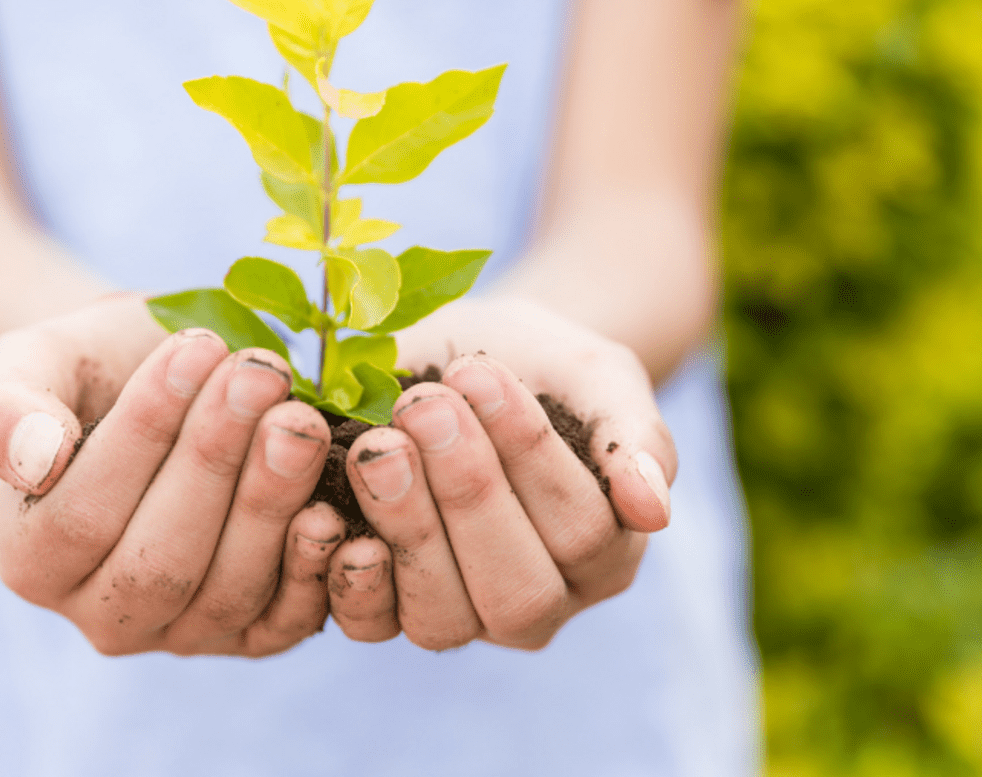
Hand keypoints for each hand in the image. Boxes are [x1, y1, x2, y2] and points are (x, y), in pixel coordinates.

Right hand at [0, 295, 345, 656]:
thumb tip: (32, 458)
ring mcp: (183, 632)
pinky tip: (331, 500)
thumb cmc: (94, 369)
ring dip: (270, 500)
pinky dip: (313, 567)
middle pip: (159, 563)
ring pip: (227, 590)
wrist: (169, 381)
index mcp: (32, 559)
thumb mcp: (32, 363)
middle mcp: (102, 615)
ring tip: (298, 414)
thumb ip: (3, 408)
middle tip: (261, 374)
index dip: (143, 435)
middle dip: (216, 462)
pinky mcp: (255, 632)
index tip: (195, 348)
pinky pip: (285, 620)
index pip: (82, 516)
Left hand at [324, 296, 675, 650]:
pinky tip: (328, 508)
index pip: (582, 530)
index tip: (479, 370)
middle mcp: (542, 602)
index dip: (530, 455)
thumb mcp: (595, 375)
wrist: (467, 358)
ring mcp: (464, 616)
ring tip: (378, 445)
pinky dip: (347, 575)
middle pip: (517, 590)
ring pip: (444, 617)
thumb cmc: (541, 365)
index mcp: (605, 553)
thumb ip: (634, 436)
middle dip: (468, 494)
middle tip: (424, 406)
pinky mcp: (392, 612)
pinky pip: (371, 622)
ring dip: (407, 529)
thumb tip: (653, 512)